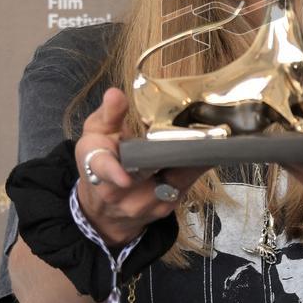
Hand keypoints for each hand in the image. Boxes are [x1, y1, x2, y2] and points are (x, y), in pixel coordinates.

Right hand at [74, 87, 210, 247]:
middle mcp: (119, 192)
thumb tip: (115, 93)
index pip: (103, 170)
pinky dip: (194, 168)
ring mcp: (143, 204)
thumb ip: (108, 113)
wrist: (102, 208)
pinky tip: (203, 152)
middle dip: (171, 154)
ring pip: (174, 181)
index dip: (113, 172)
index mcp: (96, 168)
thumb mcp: (96, 133)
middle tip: (194, 133)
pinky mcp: (164, 209)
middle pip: (148, 173)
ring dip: (190, 160)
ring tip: (206, 139)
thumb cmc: (100, 159)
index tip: (125, 177)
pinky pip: (185, 186)